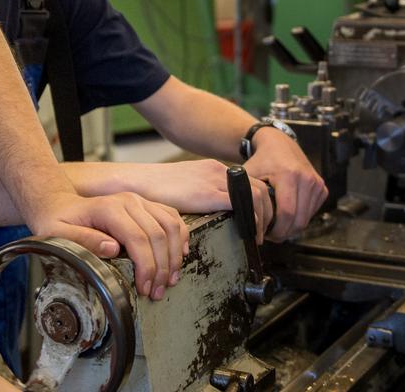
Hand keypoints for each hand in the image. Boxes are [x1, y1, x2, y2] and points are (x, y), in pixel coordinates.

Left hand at [28, 191, 187, 300]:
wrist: (59, 204)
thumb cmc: (58, 222)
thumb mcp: (59, 234)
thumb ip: (84, 240)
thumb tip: (112, 249)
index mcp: (109, 208)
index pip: (138, 239)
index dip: (146, 266)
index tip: (145, 289)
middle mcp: (128, 201)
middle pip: (158, 235)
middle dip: (162, 268)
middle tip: (158, 292)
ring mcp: (139, 201)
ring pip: (170, 225)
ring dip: (174, 255)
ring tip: (171, 280)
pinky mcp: (145, 204)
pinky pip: (172, 216)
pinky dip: (180, 236)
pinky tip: (180, 254)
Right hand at [125, 160, 274, 240]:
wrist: (137, 182)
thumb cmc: (155, 189)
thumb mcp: (186, 186)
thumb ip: (202, 194)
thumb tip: (213, 211)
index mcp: (213, 169)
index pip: (251, 183)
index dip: (261, 203)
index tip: (259, 220)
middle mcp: (217, 171)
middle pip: (260, 188)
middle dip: (267, 211)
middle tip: (264, 231)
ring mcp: (213, 180)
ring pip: (256, 195)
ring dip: (262, 217)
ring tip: (257, 235)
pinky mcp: (206, 194)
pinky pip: (240, 203)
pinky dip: (250, 218)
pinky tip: (248, 231)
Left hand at [243, 129, 327, 241]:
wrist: (279, 144)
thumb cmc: (261, 161)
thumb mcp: (249, 175)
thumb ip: (244, 194)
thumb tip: (240, 219)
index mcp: (289, 175)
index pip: (287, 213)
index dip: (276, 230)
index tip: (265, 234)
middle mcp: (306, 178)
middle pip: (299, 220)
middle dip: (284, 233)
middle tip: (270, 235)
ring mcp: (316, 183)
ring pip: (306, 219)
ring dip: (292, 228)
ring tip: (276, 226)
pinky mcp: (321, 188)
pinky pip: (311, 213)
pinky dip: (300, 219)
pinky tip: (286, 216)